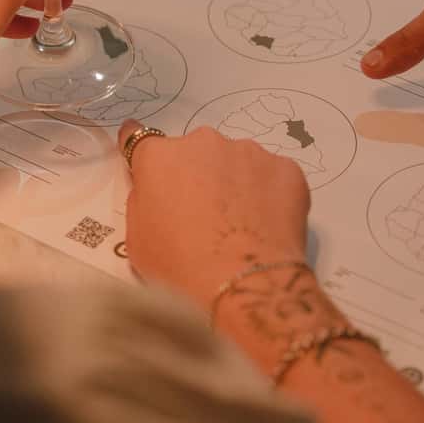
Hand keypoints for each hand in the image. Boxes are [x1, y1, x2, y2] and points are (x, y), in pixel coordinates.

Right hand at [118, 121, 309, 309]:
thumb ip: (145, 200)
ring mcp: (249, 151)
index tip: (151, 169)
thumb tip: (158, 189)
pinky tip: (267, 227)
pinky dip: (269, 195)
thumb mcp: (138, 238)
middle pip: (195, 153)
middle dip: (197, 176)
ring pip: (236, 162)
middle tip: (203, 216)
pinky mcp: (286, 168)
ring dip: (235, 183)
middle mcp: (203, 142)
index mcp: (160, 157)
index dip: (145, 156)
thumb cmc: (179, 267)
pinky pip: (272, 177)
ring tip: (241, 226)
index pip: (140, 137)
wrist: (243, 285)